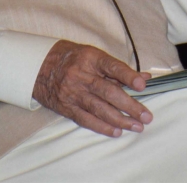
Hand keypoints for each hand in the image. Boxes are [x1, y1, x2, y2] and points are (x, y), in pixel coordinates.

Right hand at [32, 40, 152, 136]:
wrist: (40, 66)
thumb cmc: (73, 58)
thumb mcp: (94, 55)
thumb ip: (119, 69)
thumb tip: (145, 77)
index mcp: (91, 58)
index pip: (113, 67)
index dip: (128, 76)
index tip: (142, 85)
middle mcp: (82, 75)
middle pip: (109, 92)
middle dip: (130, 106)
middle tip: (146, 116)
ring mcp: (73, 93)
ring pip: (99, 109)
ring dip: (120, 120)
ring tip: (137, 126)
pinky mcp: (66, 107)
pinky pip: (86, 119)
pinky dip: (102, 126)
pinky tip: (116, 131)